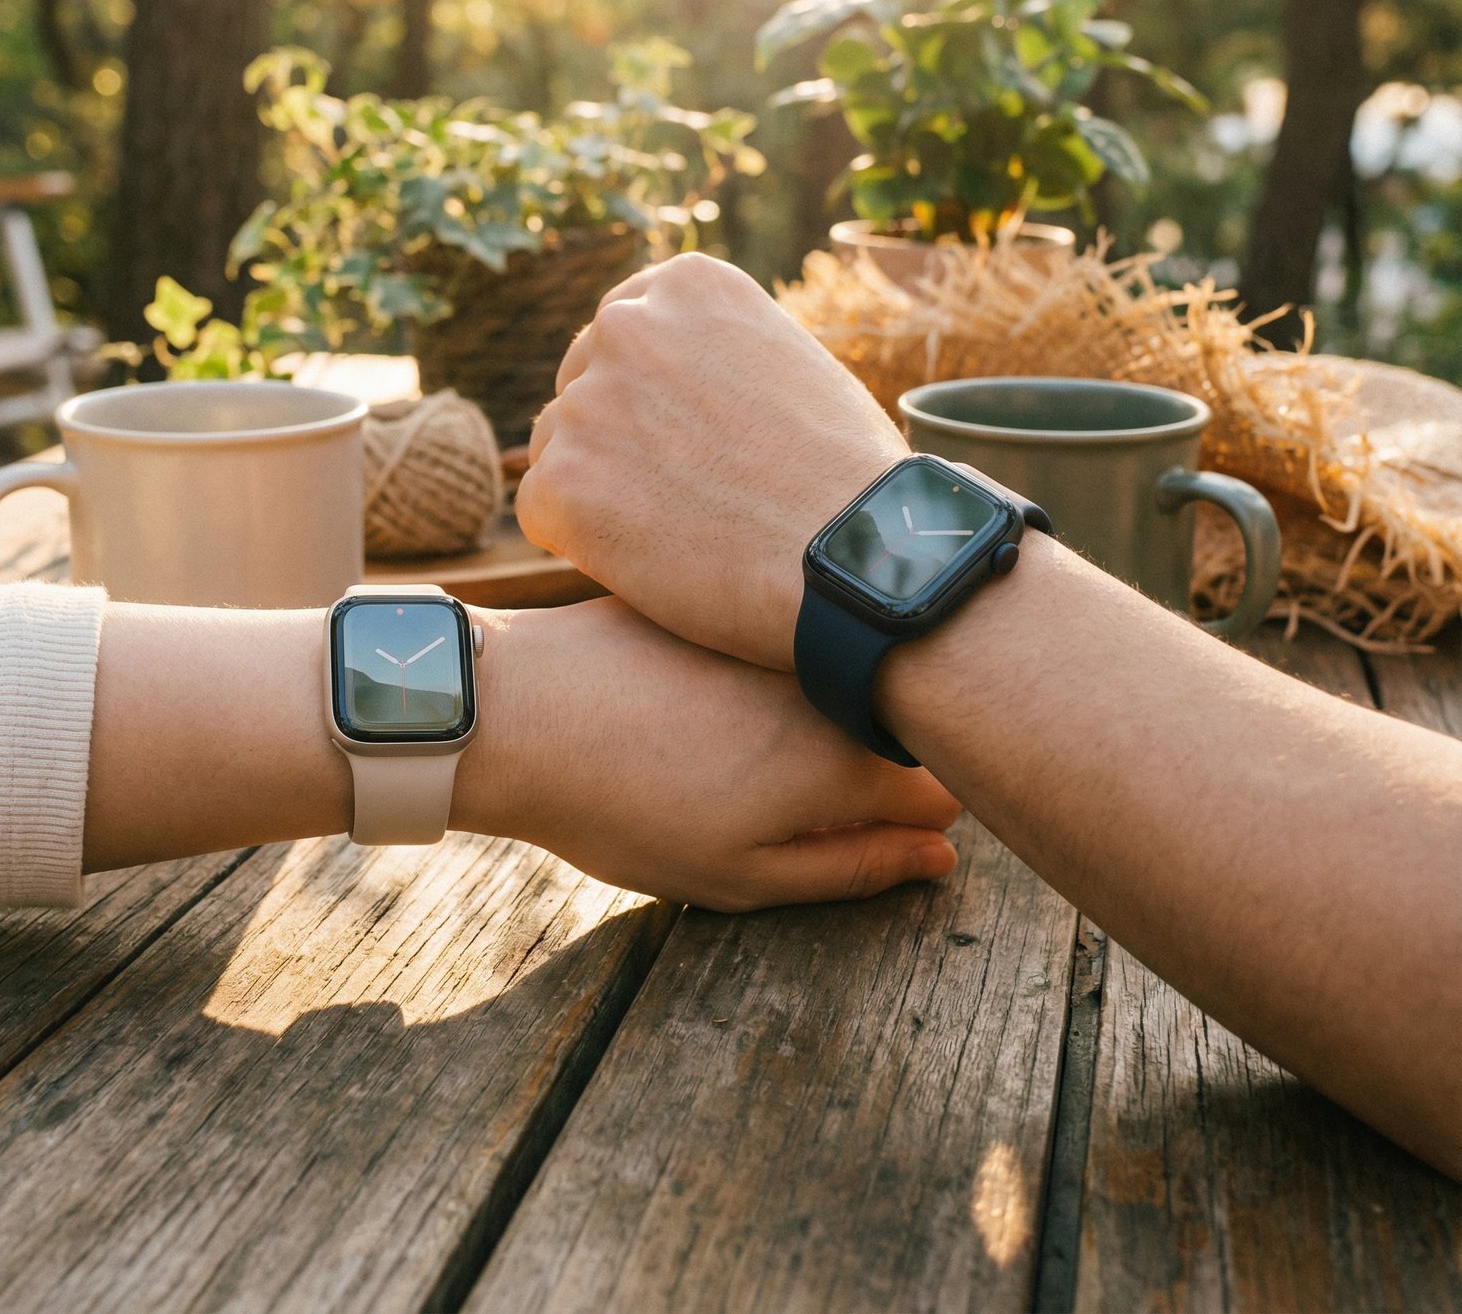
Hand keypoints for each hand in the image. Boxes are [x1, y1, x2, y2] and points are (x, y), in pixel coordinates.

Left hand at [452, 599, 959, 911]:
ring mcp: (779, 629)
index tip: (876, 828)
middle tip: (790, 793)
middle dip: (873, 760)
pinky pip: (775, 637)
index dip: (920, 818)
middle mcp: (832, 679)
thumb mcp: (740, 874)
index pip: (948, 788)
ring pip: (836, 676)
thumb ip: (855, 866)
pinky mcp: (729, 595)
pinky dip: (761, 663)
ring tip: (733, 742)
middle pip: (897, 727)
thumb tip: (940, 855)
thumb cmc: (624, 812)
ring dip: (816, 707)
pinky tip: (697, 691)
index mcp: (847, 759)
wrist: (520, 715)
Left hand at [519, 254, 904, 669]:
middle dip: (619, 438)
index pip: (626, 331)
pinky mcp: (560, 482)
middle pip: (584, 385)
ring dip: (599, 490)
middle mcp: (625, 325)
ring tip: (678, 532)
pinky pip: (542, 513)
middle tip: (685, 497)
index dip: (652, 395)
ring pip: (557, 448)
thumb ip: (719, 353)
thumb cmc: (847, 478)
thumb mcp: (791, 363)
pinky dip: (582, 543)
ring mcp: (586, 403)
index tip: (688, 438)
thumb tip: (677, 378)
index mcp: (686, 285)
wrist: (859, 559)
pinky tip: (650, 562)